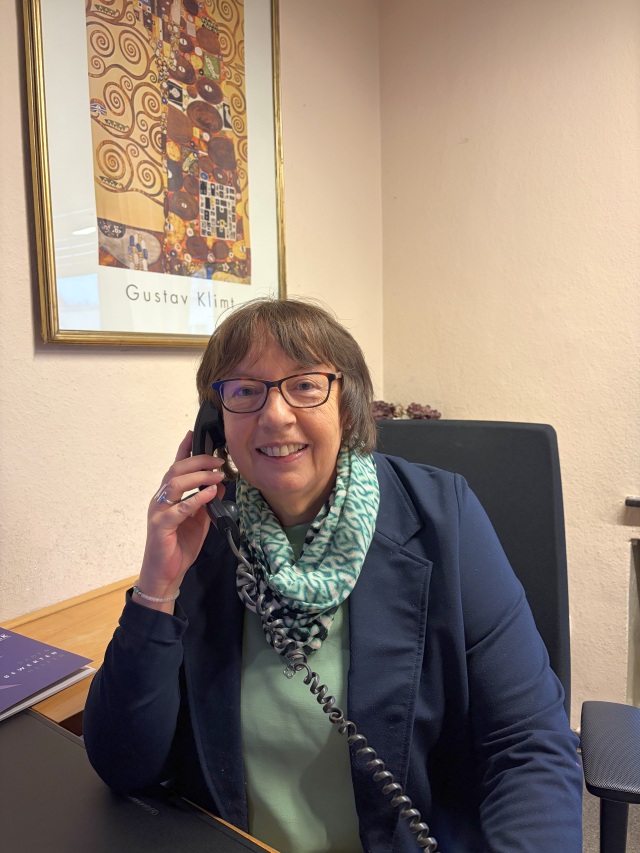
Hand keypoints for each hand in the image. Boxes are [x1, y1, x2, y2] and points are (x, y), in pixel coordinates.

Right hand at [135, 431, 225, 610]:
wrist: (165, 574)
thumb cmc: (179, 546)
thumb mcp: (200, 521)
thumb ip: (207, 503)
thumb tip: (220, 485)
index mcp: (168, 497)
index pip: (175, 468)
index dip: (184, 450)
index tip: (193, 434)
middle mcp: (160, 500)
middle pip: (175, 471)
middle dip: (198, 462)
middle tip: (218, 460)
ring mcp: (158, 512)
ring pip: (175, 484)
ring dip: (198, 477)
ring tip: (217, 475)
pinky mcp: (161, 526)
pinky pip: (178, 508)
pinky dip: (196, 499)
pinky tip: (210, 494)